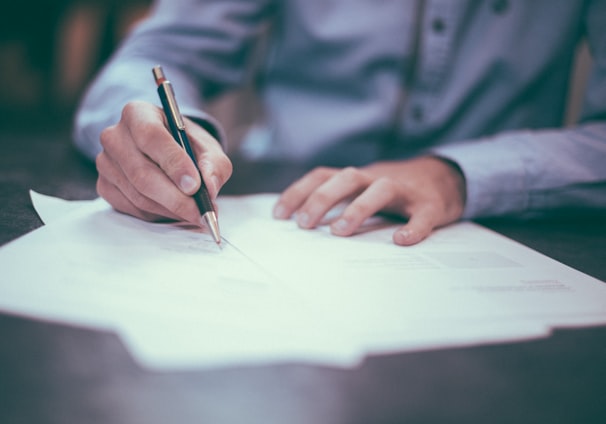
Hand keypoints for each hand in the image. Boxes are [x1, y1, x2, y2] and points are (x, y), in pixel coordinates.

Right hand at [96, 100, 231, 225]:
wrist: (167, 152)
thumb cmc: (187, 146)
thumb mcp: (208, 148)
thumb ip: (214, 165)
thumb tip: (209, 187)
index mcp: (138, 113)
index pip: (151, 137)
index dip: (174, 163)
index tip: (195, 186)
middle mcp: (115, 136)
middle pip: (142, 173)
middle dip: (176, 198)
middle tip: (200, 211)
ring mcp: (105, 162)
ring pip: (138, 195)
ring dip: (170, 209)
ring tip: (195, 212)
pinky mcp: (104, 186)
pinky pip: (132, 208)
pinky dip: (158, 214)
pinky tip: (175, 210)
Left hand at [273, 156, 465, 244]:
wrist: (444, 178)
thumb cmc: (393, 192)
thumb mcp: (362, 190)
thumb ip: (338, 202)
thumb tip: (300, 225)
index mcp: (358, 178)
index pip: (323, 176)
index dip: (299, 192)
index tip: (279, 215)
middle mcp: (377, 179)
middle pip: (347, 178)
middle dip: (322, 198)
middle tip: (304, 224)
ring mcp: (405, 191)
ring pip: (381, 189)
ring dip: (358, 208)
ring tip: (340, 232)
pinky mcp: (431, 205)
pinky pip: (422, 215)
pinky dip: (413, 227)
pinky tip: (401, 240)